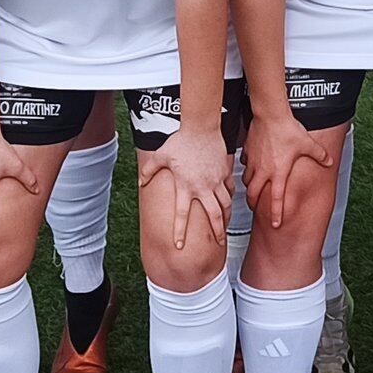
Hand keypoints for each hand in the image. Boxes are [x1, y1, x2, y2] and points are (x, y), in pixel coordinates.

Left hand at [138, 124, 232, 249]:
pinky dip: (231, 197)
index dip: (180, 232)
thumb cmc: (181, 141)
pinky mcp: (224, 172)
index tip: (179, 246)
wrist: (201, 127)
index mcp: (185, 186)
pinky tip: (230, 202)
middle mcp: (203, 187)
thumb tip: (141, 180)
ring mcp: (216, 180)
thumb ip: (149, 170)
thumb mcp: (161, 156)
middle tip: (219, 242)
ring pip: (225, 204)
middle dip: (217, 231)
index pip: (182, 215)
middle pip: (213, 215)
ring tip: (227, 226)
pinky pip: (230, 188)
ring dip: (227, 217)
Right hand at [243, 112, 333, 228]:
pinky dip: (247, 169)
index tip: (275, 224)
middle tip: (255, 207)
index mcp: (278, 172)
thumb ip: (319, 155)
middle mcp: (264, 170)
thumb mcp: (307, 144)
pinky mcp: (247, 152)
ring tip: (253, 189)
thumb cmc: (287, 129)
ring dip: (250, 187)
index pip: (276, 199)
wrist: (270, 114)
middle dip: (253, 204)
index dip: (276, 213)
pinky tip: (252, 167)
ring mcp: (253, 162)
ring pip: (247, 181)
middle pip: (253, 195)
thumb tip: (328, 161)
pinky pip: (245, 165)